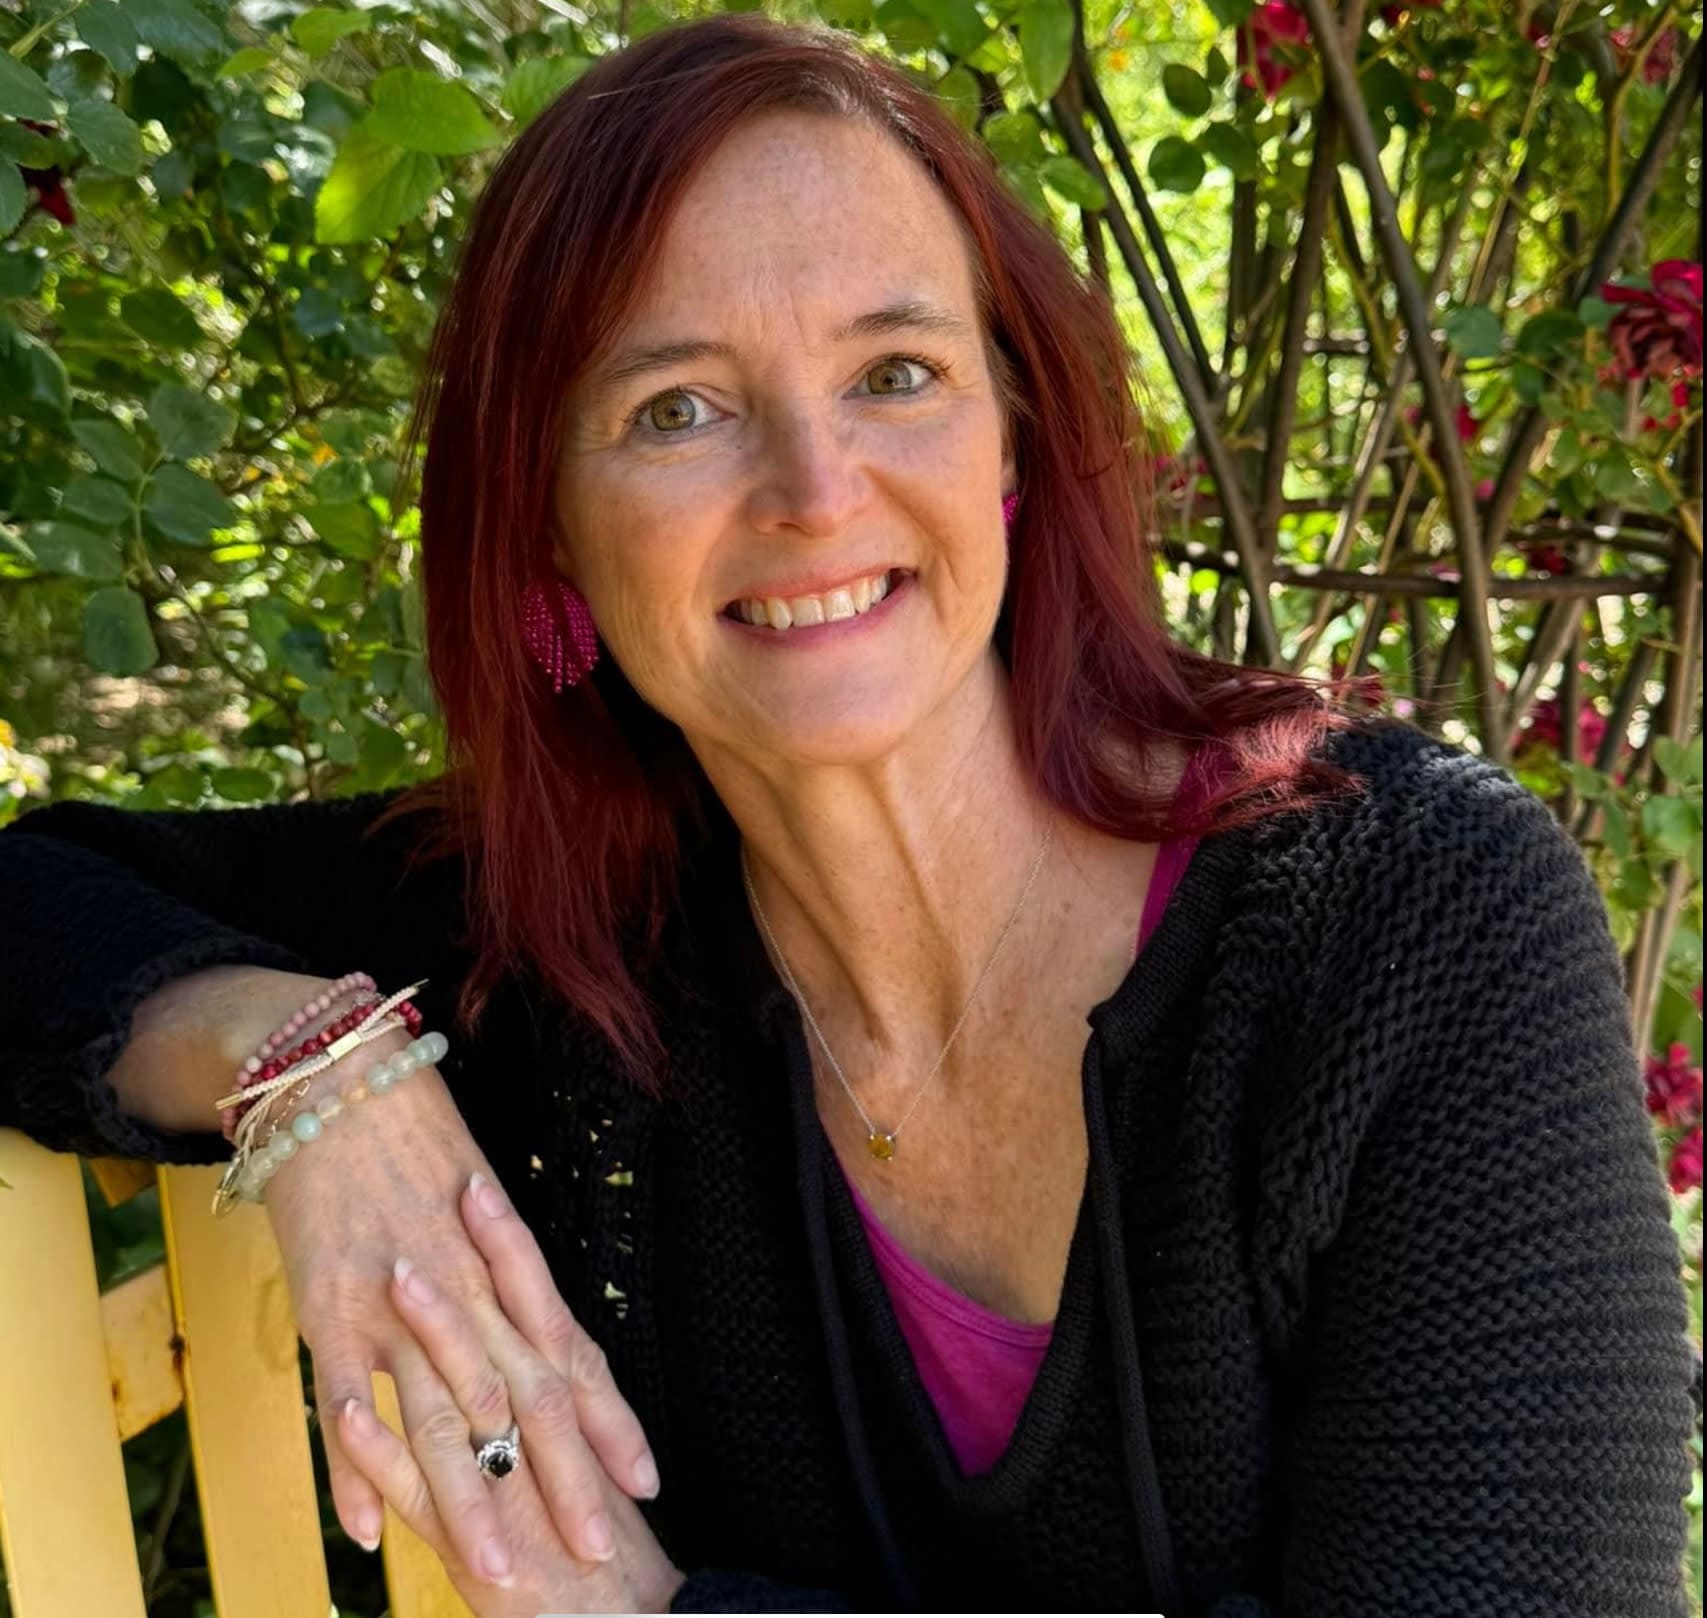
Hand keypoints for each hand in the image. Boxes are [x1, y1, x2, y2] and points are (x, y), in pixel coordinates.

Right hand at [259, 1053, 659, 1588]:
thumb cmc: (416, 1133)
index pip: (574, 1357)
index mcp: (507, 1264)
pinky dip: (355, 1471)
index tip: (647, 1480)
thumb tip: (536, 1339)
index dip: (612, 1421)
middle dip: (562, 1481)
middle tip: (596, 1550)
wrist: (339, 1077)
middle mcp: (466, 1290)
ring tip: (498, 1567)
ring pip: (442, 1418)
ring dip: (471, 1501)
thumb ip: (505, 1276)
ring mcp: (396, 1303)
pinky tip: (369, 1533)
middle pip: (526, 1400)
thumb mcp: (478, 1202)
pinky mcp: (328, 1307)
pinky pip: (342, 1402)